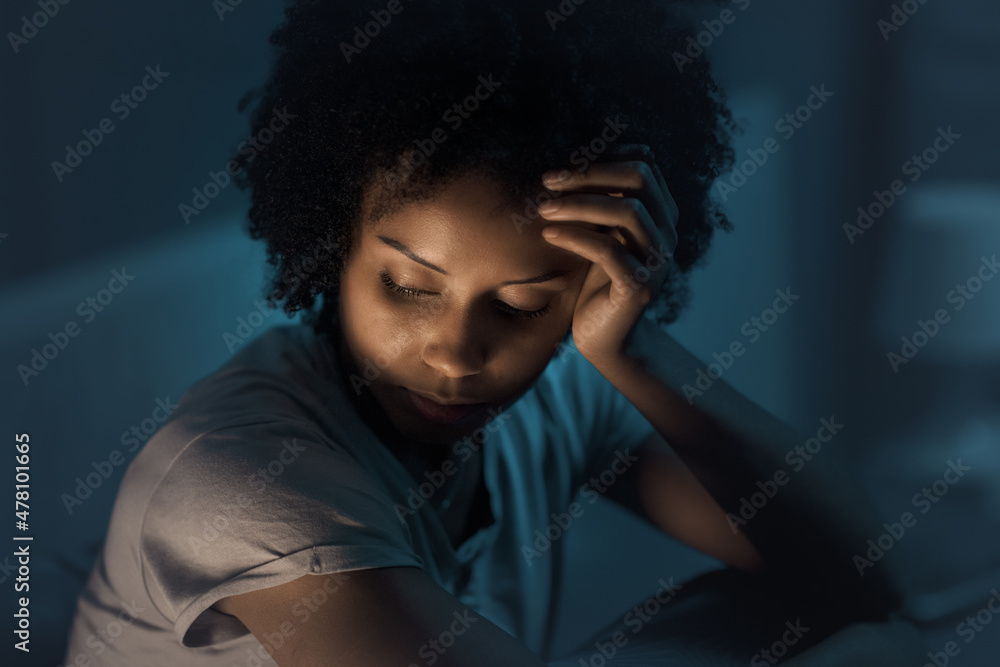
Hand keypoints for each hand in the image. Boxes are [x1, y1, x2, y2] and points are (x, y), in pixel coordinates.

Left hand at [538, 144, 678, 365]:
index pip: (643, 163)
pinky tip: (548, 235)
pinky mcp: (640, 286)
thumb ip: (598, 202)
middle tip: (548, 180)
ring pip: (626, 211)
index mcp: (661, 213)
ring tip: (543, 208)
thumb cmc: (596, 281)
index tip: (563, 165)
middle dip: (589, 173)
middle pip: (640, 178)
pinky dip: (575, 237)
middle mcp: (667, 232)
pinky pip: (609, 250)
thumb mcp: (599, 233)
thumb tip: (567, 163)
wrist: (606, 337)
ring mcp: (658, 260)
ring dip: (579, 204)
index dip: (602, 158)